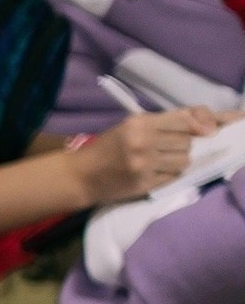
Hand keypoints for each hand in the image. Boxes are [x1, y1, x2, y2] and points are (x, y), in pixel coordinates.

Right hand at [67, 109, 228, 205]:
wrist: (80, 176)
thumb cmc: (108, 148)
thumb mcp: (132, 126)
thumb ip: (167, 123)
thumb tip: (211, 127)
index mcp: (140, 122)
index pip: (185, 120)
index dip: (206, 123)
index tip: (224, 126)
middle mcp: (143, 141)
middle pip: (188, 141)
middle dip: (185, 145)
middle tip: (167, 148)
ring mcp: (144, 164)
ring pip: (185, 160)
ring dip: (179, 161)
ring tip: (160, 161)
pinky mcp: (144, 183)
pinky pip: (174, 176)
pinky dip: (171, 174)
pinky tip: (156, 172)